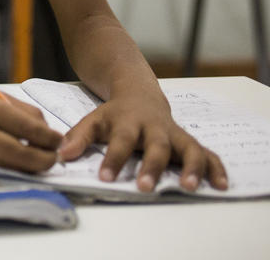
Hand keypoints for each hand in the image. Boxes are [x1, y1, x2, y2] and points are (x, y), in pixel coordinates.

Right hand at [0, 85, 62, 172]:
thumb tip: (49, 133)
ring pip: (12, 167)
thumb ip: (22, 112)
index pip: (27, 128)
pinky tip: (21, 161)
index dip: (49, 138)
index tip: (59, 139)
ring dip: (31, 167)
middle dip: (45, 159)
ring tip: (40, 158)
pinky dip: (14, 168)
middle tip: (55, 156)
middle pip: (21, 155)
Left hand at [58, 94, 227, 191]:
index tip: (104, 177)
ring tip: (189, 186)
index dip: (113, 159)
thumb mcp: (94, 120)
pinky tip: (220, 185)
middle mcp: (155, 128)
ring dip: (191, 167)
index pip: (120, 141)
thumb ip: (78, 137)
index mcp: (129, 122)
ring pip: (188, 148)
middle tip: (145, 187)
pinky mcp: (189, 142)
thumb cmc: (115, 114)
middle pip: (157, 146)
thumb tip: (60, 155)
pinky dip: (215, 168)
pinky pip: (207, 154)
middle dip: (152, 166)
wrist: (139, 94)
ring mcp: (175, 134)